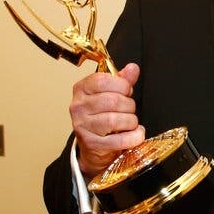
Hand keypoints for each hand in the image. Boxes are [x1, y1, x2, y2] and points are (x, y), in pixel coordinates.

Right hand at [70, 62, 145, 177]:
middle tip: (129, 109)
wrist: (94, 145)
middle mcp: (78, 107)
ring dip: (131, 121)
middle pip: (112, 101)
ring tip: (130, 122)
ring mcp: (83, 127)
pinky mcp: (93, 144)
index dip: (122, 85)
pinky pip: (120, 140)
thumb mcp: (110, 94)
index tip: (126, 91)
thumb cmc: (102, 115)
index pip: (102, 80)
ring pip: (115, 120)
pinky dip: (134, 136)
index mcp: (81, 89)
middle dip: (129, 105)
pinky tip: (135, 133)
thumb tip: (133, 68)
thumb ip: (122, 80)